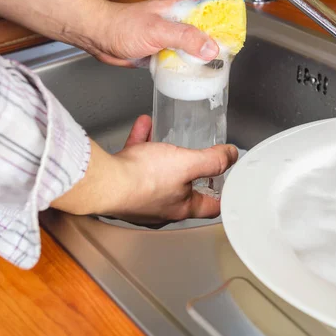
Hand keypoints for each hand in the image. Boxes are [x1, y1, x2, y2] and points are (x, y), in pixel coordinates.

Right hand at [52, 116, 237, 222]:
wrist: (104, 180)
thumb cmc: (143, 179)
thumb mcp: (187, 163)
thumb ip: (212, 160)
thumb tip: (231, 156)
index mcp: (181, 207)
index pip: (209, 207)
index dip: (221, 196)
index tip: (227, 190)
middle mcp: (160, 208)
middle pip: (181, 190)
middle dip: (187, 172)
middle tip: (194, 160)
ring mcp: (140, 198)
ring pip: (156, 173)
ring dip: (161, 151)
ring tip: (164, 133)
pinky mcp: (122, 186)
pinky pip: (135, 162)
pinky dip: (141, 144)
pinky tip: (142, 127)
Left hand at [86, 0, 228, 66]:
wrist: (100, 38)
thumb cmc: (123, 25)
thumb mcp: (159, 29)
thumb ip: (186, 37)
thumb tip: (211, 48)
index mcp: (180, 5)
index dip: (229, 3)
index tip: (242, 15)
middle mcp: (178, 18)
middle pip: (208, 23)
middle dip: (222, 32)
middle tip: (234, 46)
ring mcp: (171, 34)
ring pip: (195, 42)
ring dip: (205, 51)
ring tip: (220, 63)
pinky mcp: (162, 49)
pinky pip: (182, 56)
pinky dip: (190, 63)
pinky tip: (196, 72)